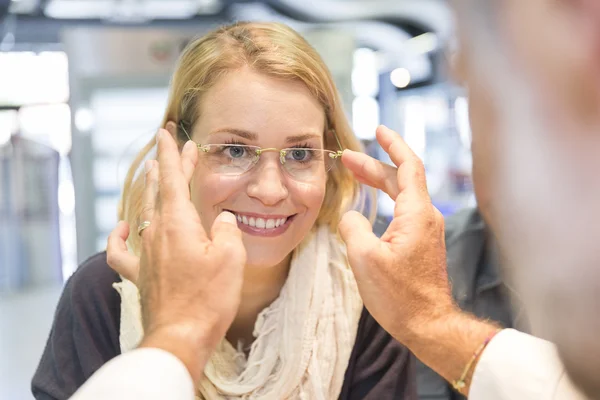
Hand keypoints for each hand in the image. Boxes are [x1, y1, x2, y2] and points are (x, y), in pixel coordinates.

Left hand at [106, 129, 245, 380]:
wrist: (181, 336)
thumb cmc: (208, 297)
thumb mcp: (231, 257)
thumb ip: (227, 229)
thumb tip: (221, 219)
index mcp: (178, 223)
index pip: (171, 178)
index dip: (172, 154)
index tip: (169, 133)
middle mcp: (157, 233)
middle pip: (159, 191)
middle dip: (168, 167)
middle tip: (177, 149)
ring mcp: (145, 254)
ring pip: (144, 213)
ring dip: (151, 191)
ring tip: (153, 175)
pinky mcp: (140, 274)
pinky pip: (121, 250)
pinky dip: (119, 236)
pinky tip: (122, 227)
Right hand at [338, 125, 454, 343]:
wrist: (428, 324)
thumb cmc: (398, 295)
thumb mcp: (364, 258)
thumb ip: (353, 226)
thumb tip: (350, 216)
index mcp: (416, 213)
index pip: (408, 166)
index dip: (393, 144)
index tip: (379, 129)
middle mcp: (426, 216)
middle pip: (400, 178)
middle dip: (373, 165)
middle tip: (347, 158)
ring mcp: (426, 230)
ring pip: (401, 195)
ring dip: (377, 182)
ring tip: (354, 174)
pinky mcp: (421, 243)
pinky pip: (402, 211)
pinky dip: (384, 200)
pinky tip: (370, 204)